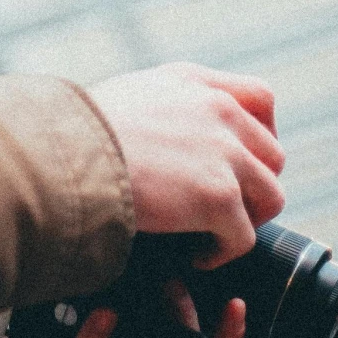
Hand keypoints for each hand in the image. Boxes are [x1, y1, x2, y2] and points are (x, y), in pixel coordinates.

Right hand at [86, 63, 283, 265]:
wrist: (65, 157)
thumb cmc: (75, 135)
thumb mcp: (126, 98)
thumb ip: (162, 109)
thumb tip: (164, 140)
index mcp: (194, 82)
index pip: (260, 98)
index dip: (260, 135)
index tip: (242, 161)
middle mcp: (218, 110)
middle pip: (272, 154)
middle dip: (253, 185)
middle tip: (221, 209)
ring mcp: (224, 153)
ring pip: (270, 197)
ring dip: (245, 221)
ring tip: (211, 235)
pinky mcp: (219, 196)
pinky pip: (244, 237)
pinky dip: (223, 253)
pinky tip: (196, 255)